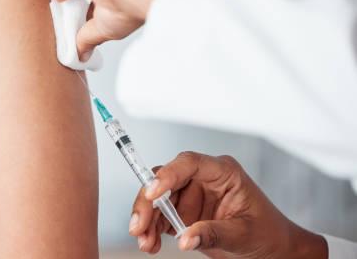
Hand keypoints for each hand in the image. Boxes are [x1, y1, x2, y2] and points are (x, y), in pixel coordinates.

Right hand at [129, 151, 327, 258]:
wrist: (273, 251)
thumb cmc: (268, 234)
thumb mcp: (244, 234)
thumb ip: (213, 233)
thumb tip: (185, 238)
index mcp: (222, 172)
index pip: (189, 163)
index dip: (167, 175)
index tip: (152, 193)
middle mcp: (202, 179)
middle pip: (165, 180)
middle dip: (148, 202)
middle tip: (139, 225)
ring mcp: (191, 195)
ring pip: (157, 199)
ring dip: (146, 219)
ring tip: (144, 241)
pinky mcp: (183, 212)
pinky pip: (159, 216)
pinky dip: (151, 229)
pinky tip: (150, 243)